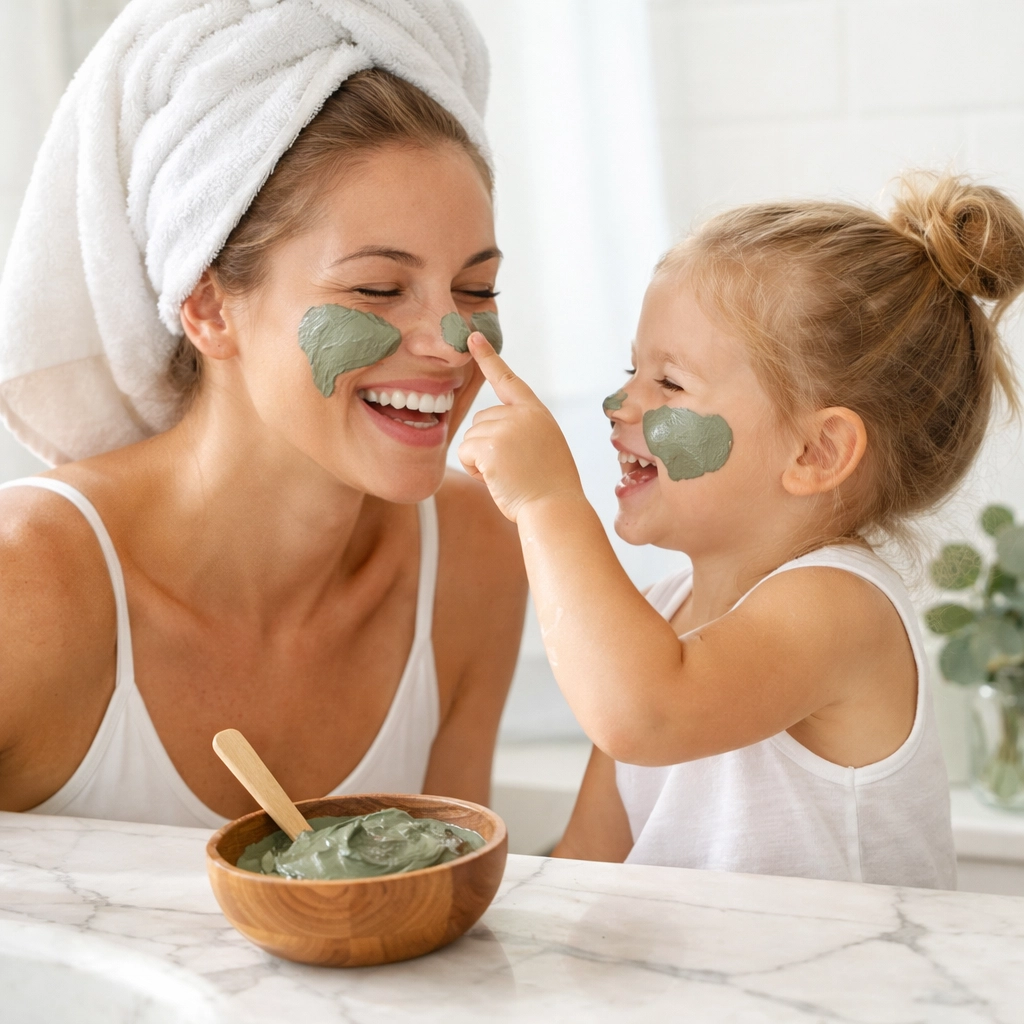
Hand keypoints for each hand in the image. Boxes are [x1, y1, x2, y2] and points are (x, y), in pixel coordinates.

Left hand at [458, 334, 583, 522]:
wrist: (555, 509)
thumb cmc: (548, 488)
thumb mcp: (543, 447)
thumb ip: (521, 431)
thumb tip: (486, 432)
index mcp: (537, 413)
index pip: (508, 381)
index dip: (488, 358)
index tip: (473, 337)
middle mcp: (521, 414)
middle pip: (480, 421)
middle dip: (486, 446)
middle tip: (513, 469)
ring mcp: (506, 427)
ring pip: (471, 438)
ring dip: (481, 461)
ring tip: (509, 475)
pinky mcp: (490, 444)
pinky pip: (465, 453)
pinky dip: (474, 470)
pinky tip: (498, 479)